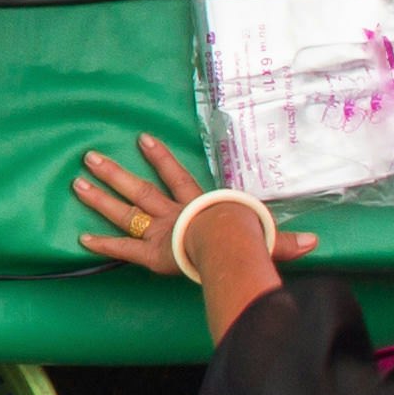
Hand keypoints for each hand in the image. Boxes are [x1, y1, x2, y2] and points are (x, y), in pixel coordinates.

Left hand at [72, 133, 307, 279]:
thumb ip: (286, 242)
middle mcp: (174, 215)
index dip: (160, 158)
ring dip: (100, 198)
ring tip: (77, 182)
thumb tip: (316, 242)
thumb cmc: (250, 243)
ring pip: (125, 212)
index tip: (142, 139)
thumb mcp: (268, 238)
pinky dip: (104, 245)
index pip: (177, 177)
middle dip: (114, 173)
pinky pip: (124, 250)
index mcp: (199, 206)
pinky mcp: (152, 255)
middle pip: (140, 190)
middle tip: (88, 157)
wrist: (231, 249)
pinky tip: (81, 239)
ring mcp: (160, 233)